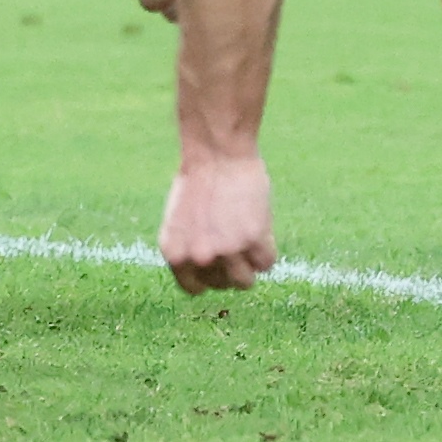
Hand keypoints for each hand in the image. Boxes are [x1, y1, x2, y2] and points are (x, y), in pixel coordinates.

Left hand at [161, 153, 276, 292]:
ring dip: (249, 263)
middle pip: (223, 285)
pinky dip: (266, 247)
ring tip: (247, 235)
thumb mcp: (182, 221)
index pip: (194, 289)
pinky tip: (258, 224)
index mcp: (174, 253)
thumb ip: (192, 250)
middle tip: (234, 239)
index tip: (218, 263)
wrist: (217, 152)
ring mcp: (226, 251)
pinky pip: (266, 262)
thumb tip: (210, 272)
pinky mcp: (252, 241)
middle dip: (231, 267)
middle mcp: (198, 257)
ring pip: (246, 281)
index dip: (209, 276)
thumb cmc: (200, 181)